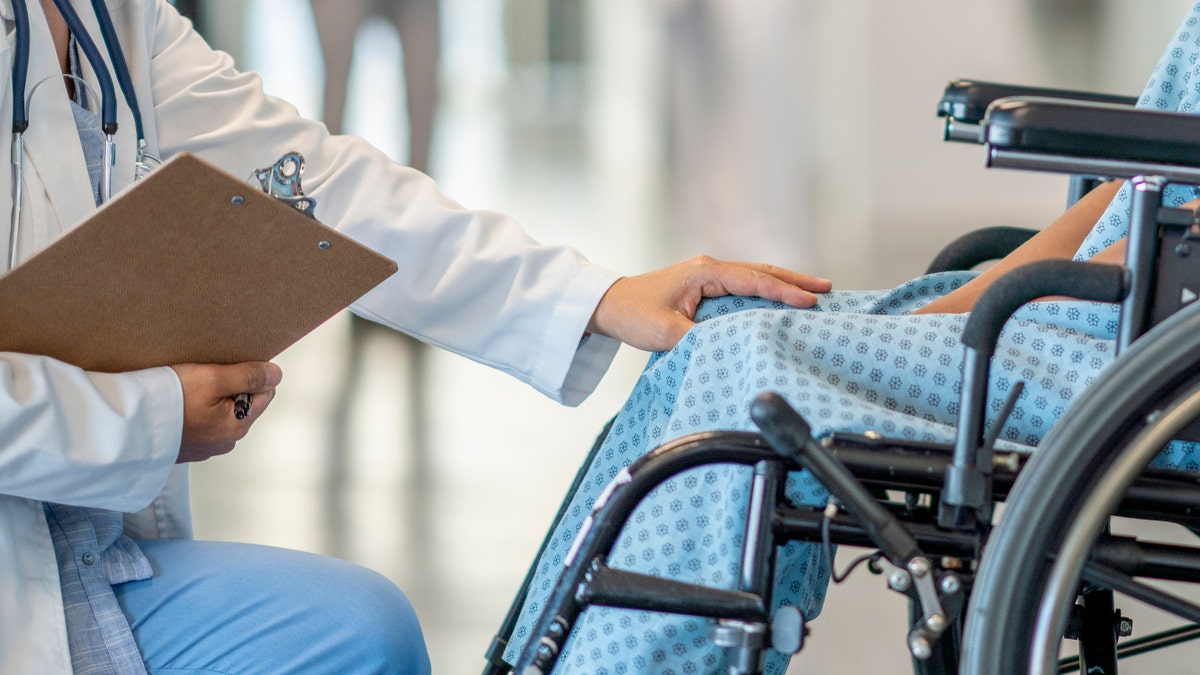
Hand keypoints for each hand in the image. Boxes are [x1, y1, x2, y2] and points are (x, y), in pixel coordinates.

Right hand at [170, 361, 282, 462]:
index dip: (250, 374)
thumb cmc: (168, 400)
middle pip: (242, 402)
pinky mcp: (185, 446)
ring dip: (209, 397)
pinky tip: (176, 402)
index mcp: (238, 425)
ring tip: (186, 387)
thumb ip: (248, 376)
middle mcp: (225, 441)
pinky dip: (192, 409)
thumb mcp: (212, 378)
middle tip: (203, 376)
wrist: (125, 426)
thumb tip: (276, 374)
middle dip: (229, 385)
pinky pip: (199, 421)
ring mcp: (204, 446)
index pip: (265, 392)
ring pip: (220, 411)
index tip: (227, 366)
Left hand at [587, 255, 831, 351]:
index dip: (783, 292)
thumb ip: (699, 338)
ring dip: (784, 283)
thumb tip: (730, 345)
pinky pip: (744, 286)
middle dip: (795, 280)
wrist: (610, 305)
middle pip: (761, 272)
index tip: (810, 301)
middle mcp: (710, 269)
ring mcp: (708, 275)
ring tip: (814, 290)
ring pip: (755, 276)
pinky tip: (780, 299)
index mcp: (704, 272)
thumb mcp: (665, 332)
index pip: (753, 281)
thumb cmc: (634, 314)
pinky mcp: (705, 286)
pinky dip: (766, 290)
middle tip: (827, 288)